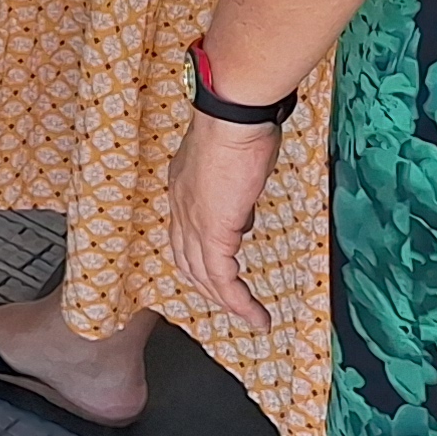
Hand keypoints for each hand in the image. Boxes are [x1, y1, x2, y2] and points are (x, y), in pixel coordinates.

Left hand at [166, 112, 279, 328]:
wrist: (232, 117)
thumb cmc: (238, 126)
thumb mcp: (234, 162)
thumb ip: (233, 190)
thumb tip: (241, 214)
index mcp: (182, 187)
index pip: (185, 232)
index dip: (201, 254)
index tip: (224, 267)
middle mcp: (180, 207)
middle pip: (187, 260)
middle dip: (210, 286)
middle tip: (233, 303)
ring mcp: (193, 221)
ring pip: (203, 274)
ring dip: (227, 302)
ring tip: (250, 318)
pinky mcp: (213, 231)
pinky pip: (223, 277)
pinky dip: (238, 301)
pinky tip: (255, 315)